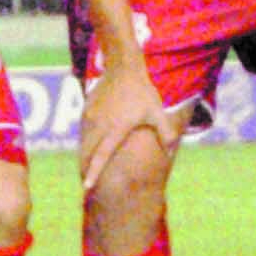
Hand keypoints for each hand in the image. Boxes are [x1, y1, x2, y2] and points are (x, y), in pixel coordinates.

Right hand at [78, 57, 168, 193]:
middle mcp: (99, 126)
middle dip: (85, 171)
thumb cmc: (142, 92)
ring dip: (84, 159)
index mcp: (115, 130)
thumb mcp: (157, 112)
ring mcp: (90, 118)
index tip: (86, 188)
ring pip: (83, 144)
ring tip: (86, 172)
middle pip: (86, 155)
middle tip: (87, 187)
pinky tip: (89, 150)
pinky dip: (85, 144)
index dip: (93, 174)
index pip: (100, 157)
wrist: (123, 67)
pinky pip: (84, 133)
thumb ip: (165, 133)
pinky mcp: (86, 111)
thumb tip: (171, 153)